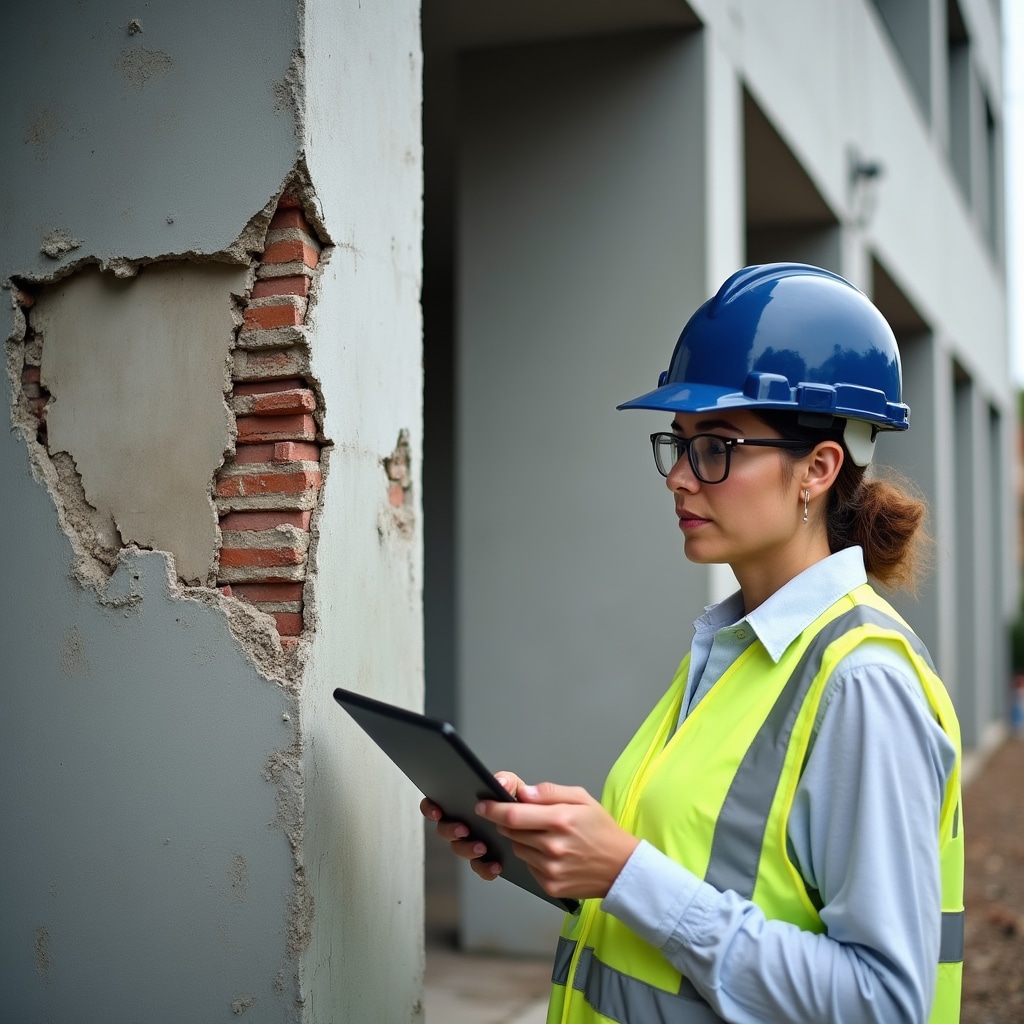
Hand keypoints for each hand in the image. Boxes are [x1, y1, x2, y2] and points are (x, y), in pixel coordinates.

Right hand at [420, 772, 523, 881]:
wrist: (531, 825)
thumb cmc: (515, 802)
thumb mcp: (511, 786)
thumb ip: (506, 780)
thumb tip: (500, 783)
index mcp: (461, 804)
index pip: (435, 803)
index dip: (430, 807)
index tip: (438, 811)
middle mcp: (462, 823)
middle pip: (443, 829)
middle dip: (450, 830)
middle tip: (464, 829)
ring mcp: (470, 842)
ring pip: (459, 849)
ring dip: (467, 849)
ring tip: (483, 847)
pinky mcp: (483, 859)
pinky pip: (479, 867)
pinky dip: (485, 868)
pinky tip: (496, 865)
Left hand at [475, 782, 638, 900]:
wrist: (621, 867)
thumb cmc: (601, 828)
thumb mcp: (582, 798)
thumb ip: (550, 792)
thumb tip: (522, 793)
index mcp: (560, 820)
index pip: (513, 814)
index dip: (493, 809)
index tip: (482, 804)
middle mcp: (552, 846)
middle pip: (511, 831)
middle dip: (507, 821)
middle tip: (518, 816)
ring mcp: (550, 869)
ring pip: (517, 849)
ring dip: (520, 839)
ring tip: (541, 835)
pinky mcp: (550, 886)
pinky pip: (528, 866)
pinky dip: (532, 857)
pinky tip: (550, 853)